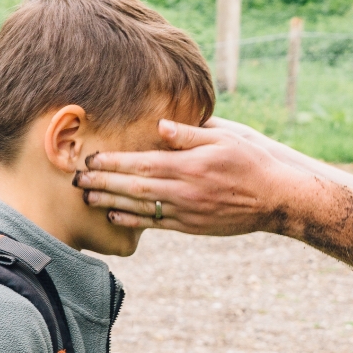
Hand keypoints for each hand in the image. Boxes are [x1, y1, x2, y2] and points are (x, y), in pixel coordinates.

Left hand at [75, 119, 308, 235]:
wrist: (277, 199)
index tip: (90, 159)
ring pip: (140, 208)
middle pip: (134, 187)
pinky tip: (116, 217)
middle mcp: (184, 191)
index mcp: (190, 166)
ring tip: (87, 199)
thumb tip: (160, 125)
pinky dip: (133, 221)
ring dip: (111, 204)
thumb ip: (191, 133)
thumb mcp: (226, 137)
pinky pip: (156, 224)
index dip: (113, 163)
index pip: (141, 163)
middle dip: (102, 183)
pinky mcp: (192, 226)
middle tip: (75, 180)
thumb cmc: (252, 161)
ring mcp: (187, 212)